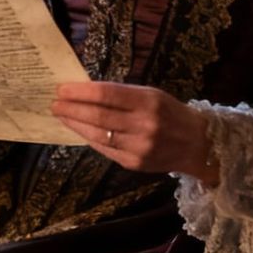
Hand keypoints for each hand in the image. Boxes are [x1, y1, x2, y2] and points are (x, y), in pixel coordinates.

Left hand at [51, 81, 218, 182]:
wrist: (198, 145)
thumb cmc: (170, 113)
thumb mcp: (151, 95)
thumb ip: (122, 95)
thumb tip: (85, 91)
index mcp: (149, 101)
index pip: (106, 94)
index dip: (80, 92)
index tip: (62, 89)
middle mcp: (144, 125)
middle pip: (98, 116)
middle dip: (71, 109)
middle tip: (54, 103)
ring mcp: (139, 147)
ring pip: (97, 135)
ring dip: (75, 125)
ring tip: (61, 115)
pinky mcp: (134, 164)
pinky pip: (105, 149)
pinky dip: (89, 138)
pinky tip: (79, 130)